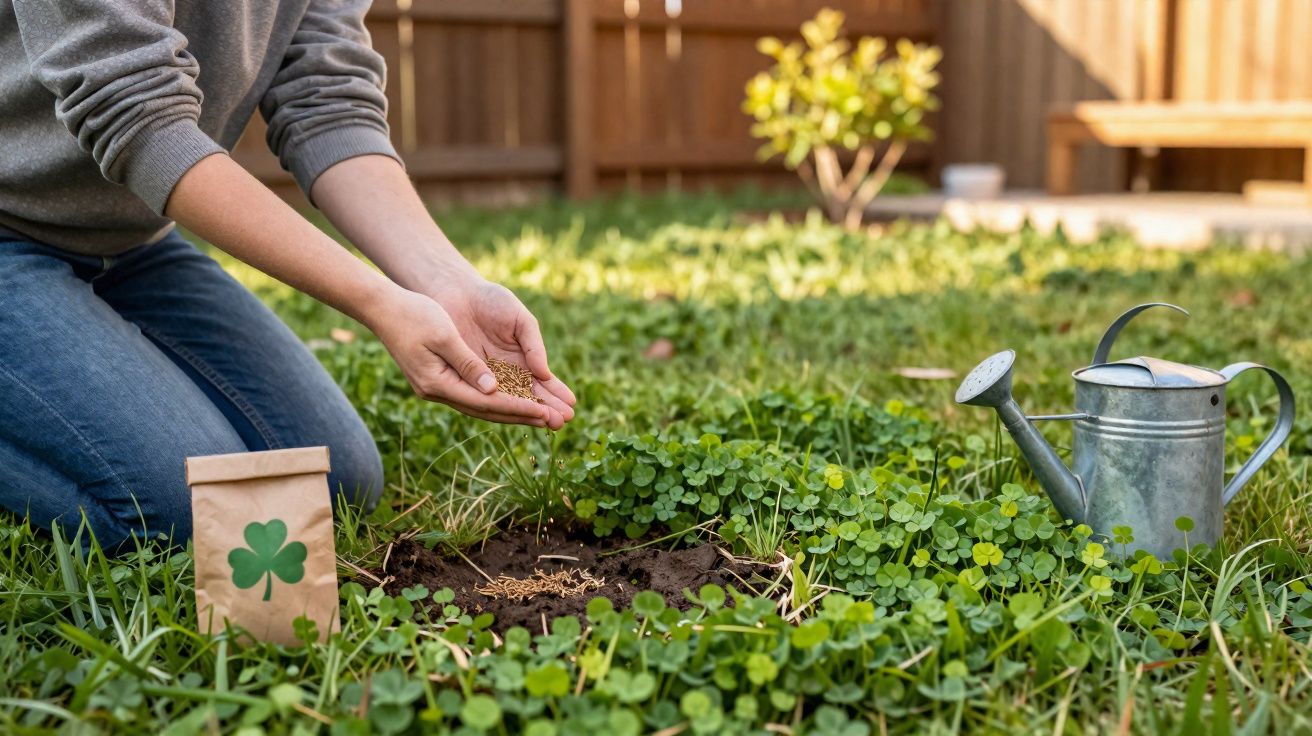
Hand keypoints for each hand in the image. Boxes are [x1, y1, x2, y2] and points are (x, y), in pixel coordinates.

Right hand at [366, 286, 562, 426]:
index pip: (485, 402)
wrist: (383, 307)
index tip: (544, 413)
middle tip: (554, 422)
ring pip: (482, 405)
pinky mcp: (439, 378)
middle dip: (522, 416)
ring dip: (512, 411)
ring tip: (543, 416)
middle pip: (486, 410)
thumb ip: (469, 363)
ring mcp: (436, 387)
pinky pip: (474, 394)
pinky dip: (497, 399)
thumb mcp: (444, 335)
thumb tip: (493, 389)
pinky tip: (516, 401)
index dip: (517, 408)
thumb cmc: (413, 314)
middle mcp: (436, 391)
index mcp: (437, 383)